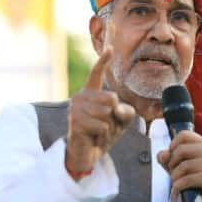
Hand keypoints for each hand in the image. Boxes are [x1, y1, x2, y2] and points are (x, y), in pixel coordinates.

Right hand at [65, 47, 134, 177]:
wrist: (87, 154)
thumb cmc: (104, 133)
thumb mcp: (121, 120)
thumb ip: (125, 111)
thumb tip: (114, 108)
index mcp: (92, 92)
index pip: (97, 73)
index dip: (104, 60)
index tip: (110, 48)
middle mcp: (81, 96)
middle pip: (111, 98)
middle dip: (114, 116)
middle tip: (105, 125)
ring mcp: (76, 108)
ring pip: (106, 113)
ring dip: (108, 127)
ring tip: (98, 132)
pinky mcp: (75, 121)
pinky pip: (101, 125)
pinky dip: (102, 135)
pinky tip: (94, 137)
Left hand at [157, 130, 201, 201]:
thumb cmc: (191, 177)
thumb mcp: (175, 164)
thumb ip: (166, 156)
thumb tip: (164, 155)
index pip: (183, 135)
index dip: (172, 146)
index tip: (171, 158)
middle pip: (182, 150)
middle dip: (172, 164)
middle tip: (172, 173)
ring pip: (184, 166)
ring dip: (175, 177)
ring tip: (176, 183)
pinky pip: (187, 180)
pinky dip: (178, 186)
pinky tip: (178, 189)